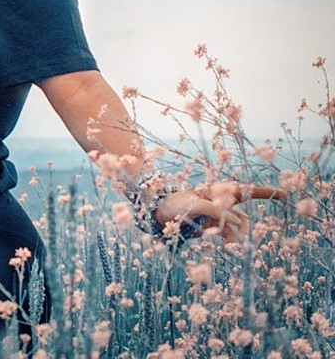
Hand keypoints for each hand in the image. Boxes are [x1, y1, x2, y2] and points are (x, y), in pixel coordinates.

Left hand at [154, 182, 287, 244]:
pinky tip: (225, 249)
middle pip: (243, 218)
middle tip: (239, 245)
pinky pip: (226, 236)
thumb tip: (238, 222)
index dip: (264, 192)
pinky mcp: (210, 229)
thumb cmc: (173, 204)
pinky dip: (228, 243)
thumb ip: (216, 211)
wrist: (156, 215)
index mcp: (218, 192)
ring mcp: (216, 217)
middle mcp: (221, 204)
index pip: (245, 190)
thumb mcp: (193, 204)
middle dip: (245, 231)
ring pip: (236, 230)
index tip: (284, 194)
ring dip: (235, 240)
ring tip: (229, 250)